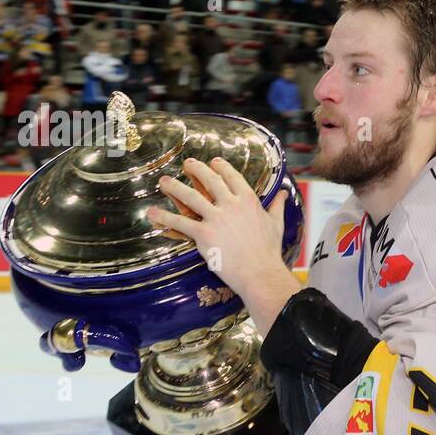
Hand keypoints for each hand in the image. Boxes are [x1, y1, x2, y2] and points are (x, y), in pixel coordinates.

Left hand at [146, 156, 289, 298]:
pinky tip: (152, 212)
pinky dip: (163, 217)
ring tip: (164, 181)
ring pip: (190, 197)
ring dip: (174, 187)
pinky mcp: (204, 234)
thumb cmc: (269, 251)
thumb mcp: (277, 223)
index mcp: (249, 200)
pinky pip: (180, 223)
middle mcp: (231, 205)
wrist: (260, 272)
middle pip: (209, 180)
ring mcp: (216, 218)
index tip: (213, 162)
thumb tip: (284, 193)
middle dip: (196, 169)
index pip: (232, 176)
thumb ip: (277, 206)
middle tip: (187, 164)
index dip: (221, 167)